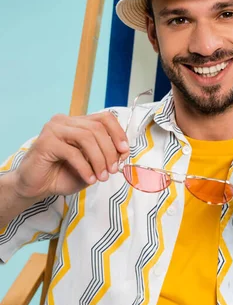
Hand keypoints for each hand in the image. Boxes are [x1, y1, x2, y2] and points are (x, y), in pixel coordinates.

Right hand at [14, 112, 129, 199]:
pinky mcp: (46, 142)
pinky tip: (90, 179)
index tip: (124, 151)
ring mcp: (54, 129)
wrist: (36, 187)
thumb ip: (105, 156)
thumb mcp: (91, 166)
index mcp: (77, 122)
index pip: (104, 118)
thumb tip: (123, 152)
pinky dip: (85, 168)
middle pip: (97, 128)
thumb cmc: (63, 175)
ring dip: (99, 160)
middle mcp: (65, 121)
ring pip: (86, 138)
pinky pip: (73, 152)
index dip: (118, 133)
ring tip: (102, 177)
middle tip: (113, 170)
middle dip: (110, 151)